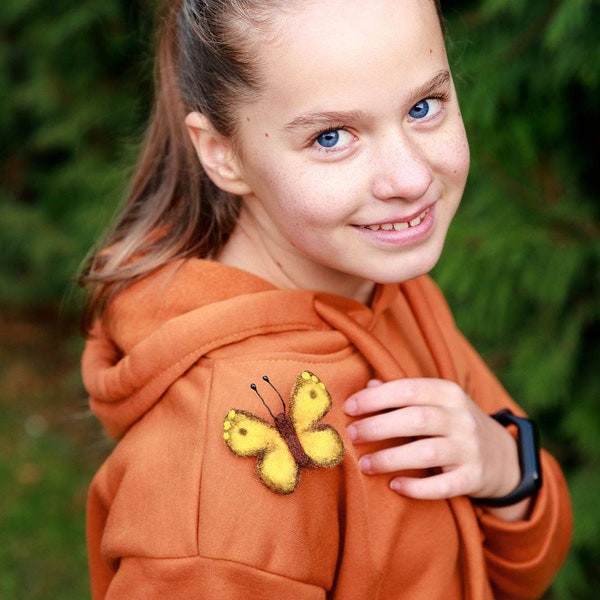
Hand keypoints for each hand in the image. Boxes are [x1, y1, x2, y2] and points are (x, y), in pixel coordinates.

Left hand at [344, 378, 521, 502]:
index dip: (376, 398)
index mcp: (448, 392)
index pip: (408, 389)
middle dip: (378, 427)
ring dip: (391, 458)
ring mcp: (470, 449)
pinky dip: (417, 487)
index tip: (349, 407)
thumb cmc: (453, 424)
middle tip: (352, 435)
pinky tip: (395, 486)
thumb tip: (368, 385)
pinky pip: (443, 485)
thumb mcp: (435, 402)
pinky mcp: (474, 478)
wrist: (503, 456)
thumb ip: (402, 393)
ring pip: (427, 452)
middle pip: (416, 419)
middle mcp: (461, 418)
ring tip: (364, 464)